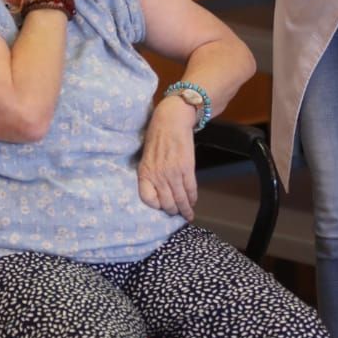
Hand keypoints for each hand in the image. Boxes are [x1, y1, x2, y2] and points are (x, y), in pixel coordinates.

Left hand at [137, 97, 198, 219]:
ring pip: (180, 198)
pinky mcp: (186, 168)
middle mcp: (158, 175)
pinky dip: (192, 198)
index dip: (155, 206)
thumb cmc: (157, 136)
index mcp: (145, 172)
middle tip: (178, 215)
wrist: (171, 121)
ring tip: (188, 215)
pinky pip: (190, 189)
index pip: (147, 198)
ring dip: (185, 209)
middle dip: (173, 211)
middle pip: (166, 202)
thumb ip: (151, 172)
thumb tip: (159, 189)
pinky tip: (193, 202)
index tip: (161, 208)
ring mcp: (173, 173)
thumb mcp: (146, 156)